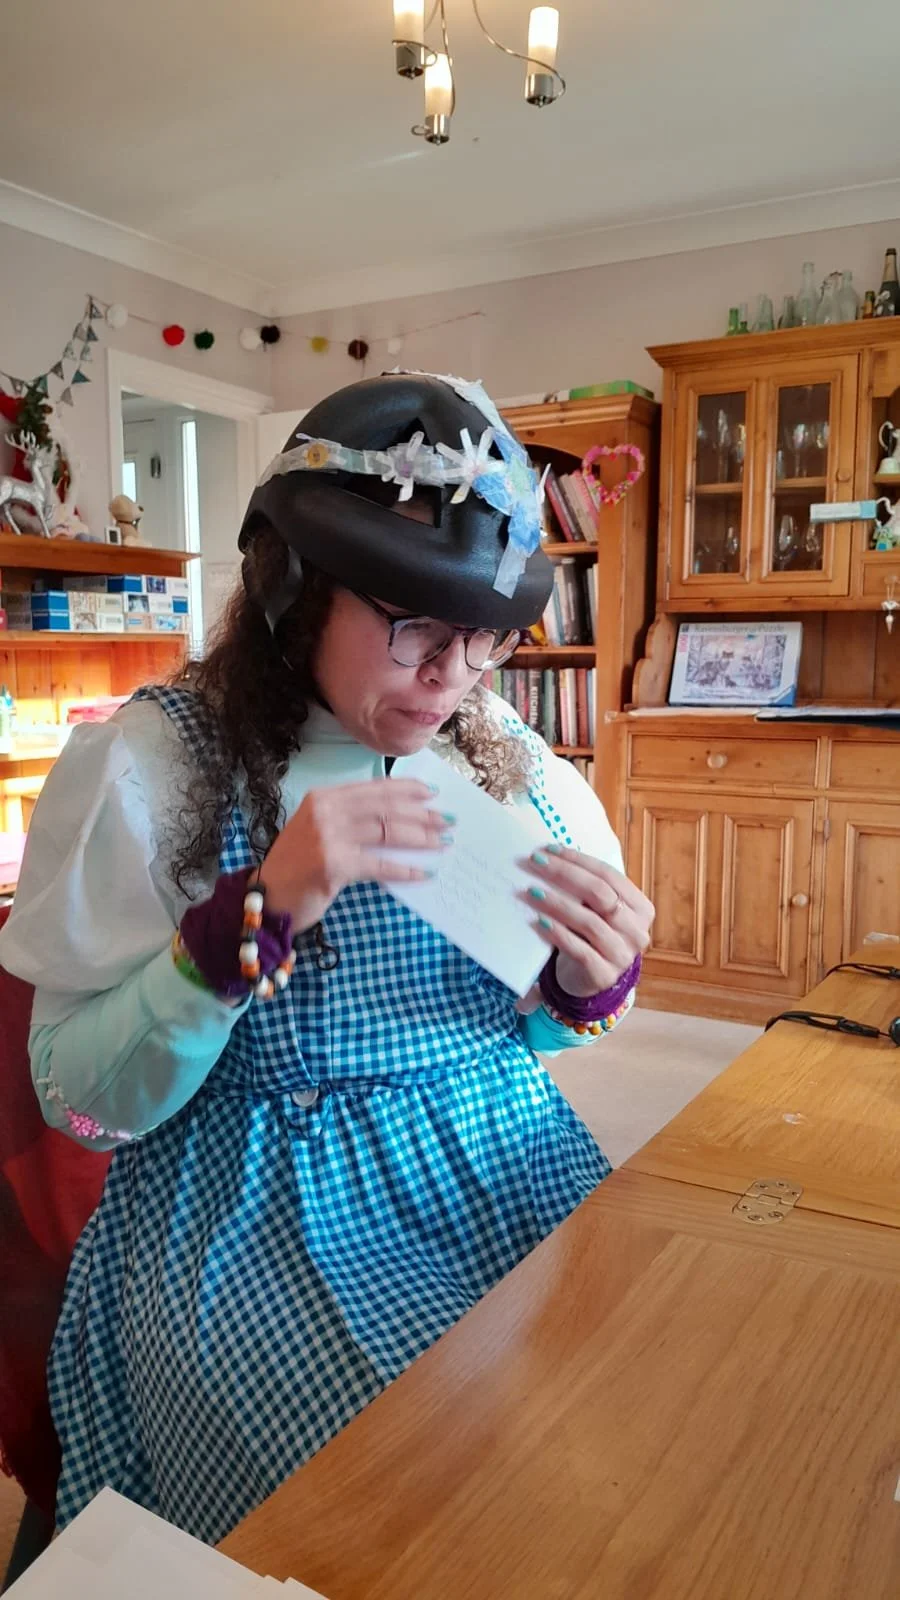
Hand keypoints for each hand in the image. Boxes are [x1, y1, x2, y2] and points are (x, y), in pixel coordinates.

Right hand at [258, 778, 450, 932]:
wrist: (266, 899)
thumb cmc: (297, 867)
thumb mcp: (320, 831)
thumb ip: (352, 820)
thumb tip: (400, 819)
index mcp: (324, 797)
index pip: (374, 788)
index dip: (407, 789)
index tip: (432, 793)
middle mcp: (325, 810)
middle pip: (386, 808)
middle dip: (422, 814)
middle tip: (447, 821)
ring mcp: (328, 836)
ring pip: (387, 832)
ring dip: (421, 839)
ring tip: (443, 843)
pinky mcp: (334, 864)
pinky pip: (379, 865)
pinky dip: (404, 870)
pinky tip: (423, 874)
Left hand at [516, 846, 653, 1009]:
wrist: (588, 978)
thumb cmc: (590, 935)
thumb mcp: (596, 910)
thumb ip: (586, 888)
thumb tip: (551, 855)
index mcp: (640, 907)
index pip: (609, 875)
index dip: (578, 860)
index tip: (549, 850)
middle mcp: (637, 931)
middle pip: (600, 894)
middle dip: (565, 874)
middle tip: (536, 863)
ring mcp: (623, 955)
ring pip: (589, 921)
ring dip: (557, 903)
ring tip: (532, 892)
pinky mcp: (604, 975)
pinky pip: (579, 950)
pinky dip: (558, 933)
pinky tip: (539, 921)